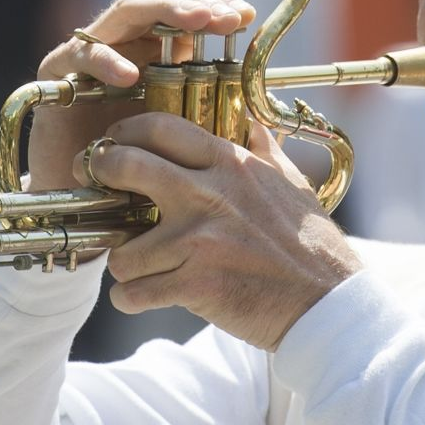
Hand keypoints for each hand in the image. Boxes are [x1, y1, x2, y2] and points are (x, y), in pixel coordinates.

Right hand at [25, 0, 254, 191]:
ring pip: (127, 9)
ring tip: (198, 22)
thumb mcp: (186, 131)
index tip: (245, 15)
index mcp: (160, 47)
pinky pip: (81, 53)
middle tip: (226, 17)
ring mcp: (94, 50)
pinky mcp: (58, 70)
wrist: (82, 201)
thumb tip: (259, 91)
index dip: (216, 2)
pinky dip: (106, 60)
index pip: (189, 5)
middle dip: (197, 1)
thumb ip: (214, 105)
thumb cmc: (139, 165)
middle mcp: (128, 40)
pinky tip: (131, 76)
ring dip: (164, 10)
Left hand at [87, 111, 360, 349]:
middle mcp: (209, 195)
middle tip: (96, 188)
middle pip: (124, 164)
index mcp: (230, 164)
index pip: (158, 127)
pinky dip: (130, 299)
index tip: (112, 145)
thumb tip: (250, 120)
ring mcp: (199, 240)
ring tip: (138, 267)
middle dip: (98, 173)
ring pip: (121, 247)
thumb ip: (263, 149)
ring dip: (123, 261)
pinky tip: (143, 298)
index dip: (123, 131)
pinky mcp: (195, 285)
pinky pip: (132, 292)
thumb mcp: (291, 183)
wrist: (328, 304)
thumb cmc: (311, 245)